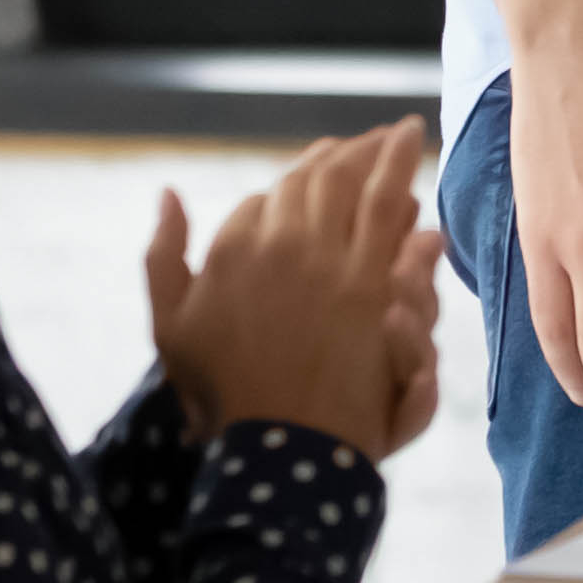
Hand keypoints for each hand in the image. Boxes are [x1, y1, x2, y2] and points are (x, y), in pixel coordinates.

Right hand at [153, 117, 444, 458]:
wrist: (274, 447)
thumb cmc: (218, 392)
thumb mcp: (169, 325)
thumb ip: (165, 256)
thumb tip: (169, 193)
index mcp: (235, 248)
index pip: (274, 192)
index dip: (300, 174)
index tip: (320, 163)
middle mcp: (284, 245)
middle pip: (321, 177)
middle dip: (348, 153)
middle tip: (372, 138)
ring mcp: (333, 263)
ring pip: (360, 188)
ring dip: (385, 156)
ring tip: (401, 135)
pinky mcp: (375, 289)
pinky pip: (392, 222)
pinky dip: (403, 194)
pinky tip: (416, 180)